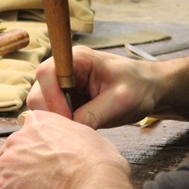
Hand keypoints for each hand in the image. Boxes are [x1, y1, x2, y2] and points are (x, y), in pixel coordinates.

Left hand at [0, 111, 131, 188]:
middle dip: (21, 168)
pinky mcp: (3, 188)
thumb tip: (73, 144)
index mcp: (37, 121)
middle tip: (41, 181)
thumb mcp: (85, 133)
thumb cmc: (96, 160)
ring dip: (11, 184)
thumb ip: (68, 135)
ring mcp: (7, 163)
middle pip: (9, 154)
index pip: (26, 134)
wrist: (91, 181)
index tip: (45, 161)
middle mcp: (17, 138)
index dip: (34, 150)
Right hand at [28, 46, 159, 128]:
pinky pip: (53, 115)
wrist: (150, 90)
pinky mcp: (67, 101)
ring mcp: (64, 86)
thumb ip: (95, 113)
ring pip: (42, 106)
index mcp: (77, 59)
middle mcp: (65, 70)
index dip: (51, 97)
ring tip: (79, 129)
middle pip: (38, 92)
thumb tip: (71, 129)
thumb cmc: (139, 87)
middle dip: (52, 113)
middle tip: (73, 129)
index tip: (69, 117)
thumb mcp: (121, 101)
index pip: (46, 72)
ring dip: (56, 121)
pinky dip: (61, 125)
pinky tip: (79, 130)